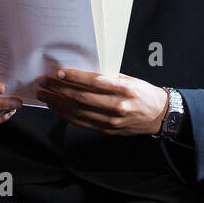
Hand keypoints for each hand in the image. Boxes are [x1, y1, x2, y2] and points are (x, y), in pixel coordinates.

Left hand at [36, 68, 168, 135]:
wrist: (158, 115)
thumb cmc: (144, 93)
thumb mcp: (130, 80)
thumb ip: (108, 78)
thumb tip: (82, 73)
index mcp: (124, 90)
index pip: (94, 82)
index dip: (75, 77)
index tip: (59, 72)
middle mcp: (117, 106)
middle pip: (82, 98)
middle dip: (60, 90)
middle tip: (45, 83)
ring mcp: (111, 121)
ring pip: (79, 112)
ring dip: (58, 104)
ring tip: (46, 96)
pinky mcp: (107, 130)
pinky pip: (83, 123)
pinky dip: (67, 116)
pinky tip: (57, 108)